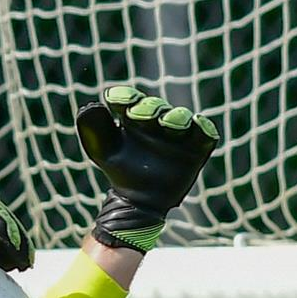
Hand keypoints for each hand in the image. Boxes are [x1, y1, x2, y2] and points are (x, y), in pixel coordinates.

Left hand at [75, 86, 218, 251]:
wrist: (137, 201)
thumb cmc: (118, 171)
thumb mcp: (101, 149)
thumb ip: (93, 128)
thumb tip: (92, 105)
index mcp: (132, 116)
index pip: (130, 98)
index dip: (125, 96)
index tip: (117, 101)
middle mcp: (156, 120)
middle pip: (155, 105)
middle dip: (148, 107)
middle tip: (137, 115)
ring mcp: (178, 133)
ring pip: (180, 116)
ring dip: (174, 116)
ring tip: (166, 124)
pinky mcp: (196, 148)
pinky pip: (204, 133)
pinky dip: (203, 127)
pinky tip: (196, 124)